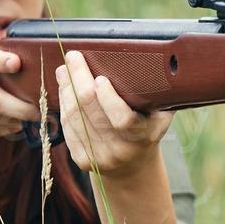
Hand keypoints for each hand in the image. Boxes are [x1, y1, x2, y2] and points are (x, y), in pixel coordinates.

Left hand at [55, 50, 172, 179]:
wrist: (133, 166)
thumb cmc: (148, 128)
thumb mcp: (160, 115)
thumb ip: (157, 92)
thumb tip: (151, 57)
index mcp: (142, 137)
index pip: (123, 119)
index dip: (108, 98)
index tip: (101, 78)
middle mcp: (119, 150)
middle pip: (91, 111)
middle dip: (79, 79)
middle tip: (73, 57)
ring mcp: (98, 157)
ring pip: (74, 117)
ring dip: (66, 89)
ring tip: (65, 69)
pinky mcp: (82, 160)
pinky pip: (68, 127)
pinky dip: (64, 104)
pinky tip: (64, 89)